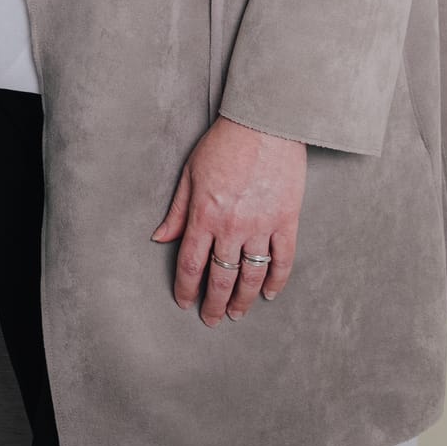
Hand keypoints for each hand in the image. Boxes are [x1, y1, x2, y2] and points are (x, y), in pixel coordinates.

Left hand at [152, 115, 305, 324]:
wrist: (264, 126)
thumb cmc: (223, 145)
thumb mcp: (189, 174)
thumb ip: (177, 211)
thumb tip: (159, 238)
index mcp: (204, 215)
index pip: (191, 263)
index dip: (186, 288)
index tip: (184, 303)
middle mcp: (231, 226)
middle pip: (221, 277)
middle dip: (213, 302)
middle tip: (210, 319)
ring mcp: (261, 226)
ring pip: (252, 275)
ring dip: (244, 299)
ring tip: (236, 313)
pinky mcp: (287, 221)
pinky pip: (283, 260)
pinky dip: (277, 281)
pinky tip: (270, 294)